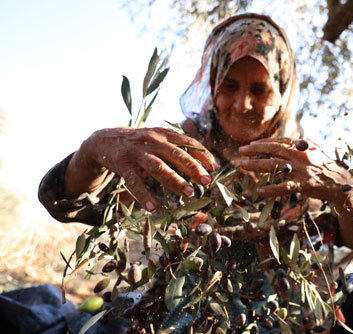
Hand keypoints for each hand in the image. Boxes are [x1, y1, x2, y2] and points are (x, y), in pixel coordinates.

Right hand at [65, 127, 217, 210]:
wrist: (105, 139)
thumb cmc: (140, 143)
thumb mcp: (159, 138)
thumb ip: (177, 147)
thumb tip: (203, 163)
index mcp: (164, 134)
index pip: (189, 142)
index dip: (203, 154)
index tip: (214, 167)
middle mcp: (152, 141)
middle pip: (177, 154)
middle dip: (193, 168)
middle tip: (207, 181)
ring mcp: (137, 153)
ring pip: (159, 167)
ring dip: (175, 180)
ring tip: (189, 193)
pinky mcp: (123, 165)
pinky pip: (135, 183)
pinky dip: (144, 195)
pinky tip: (153, 208)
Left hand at [238, 137, 352, 205]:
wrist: (340, 182)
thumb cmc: (324, 166)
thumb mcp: (313, 151)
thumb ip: (298, 146)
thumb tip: (281, 143)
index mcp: (302, 146)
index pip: (278, 141)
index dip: (263, 143)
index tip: (251, 145)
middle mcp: (300, 155)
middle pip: (273, 150)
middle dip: (254, 150)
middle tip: (240, 152)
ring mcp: (301, 170)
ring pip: (274, 166)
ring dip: (256, 165)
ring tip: (242, 165)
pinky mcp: (303, 185)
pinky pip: (284, 187)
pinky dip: (271, 189)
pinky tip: (260, 191)